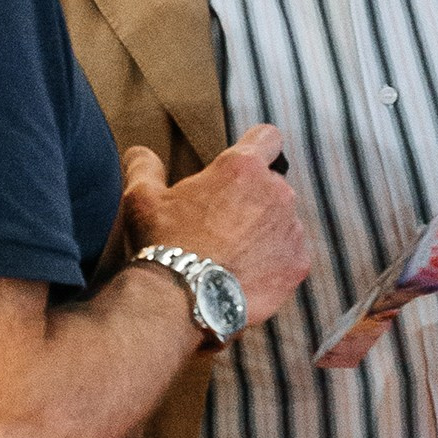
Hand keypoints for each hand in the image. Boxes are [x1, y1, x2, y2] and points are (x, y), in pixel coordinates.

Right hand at [125, 128, 309, 327]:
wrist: (181, 299)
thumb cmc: (163, 242)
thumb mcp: (143, 198)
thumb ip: (146, 167)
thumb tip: (138, 153)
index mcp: (243, 167)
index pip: (268, 138)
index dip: (257, 147)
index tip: (245, 165)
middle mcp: (276, 192)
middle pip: (273, 185)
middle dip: (254, 198)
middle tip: (224, 222)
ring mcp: (292, 229)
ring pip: (284, 221)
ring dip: (266, 231)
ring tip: (233, 254)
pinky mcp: (299, 264)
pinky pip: (291, 255)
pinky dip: (275, 263)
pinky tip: (247, 274)